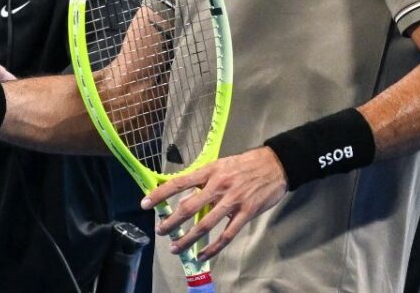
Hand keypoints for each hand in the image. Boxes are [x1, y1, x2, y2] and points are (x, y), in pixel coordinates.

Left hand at [144, 147, 287, 259]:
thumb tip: (183, 193)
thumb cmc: (245, 164)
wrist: (275, 165)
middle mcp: (218, 186)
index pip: (179, 183)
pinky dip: (213, 248)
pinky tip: (202, 255)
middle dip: (171, 222)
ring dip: (188, 238)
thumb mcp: (220, 164)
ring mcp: (233, 201)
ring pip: (205, 224)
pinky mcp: (246, 214)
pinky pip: (227, 235)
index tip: (144, 204)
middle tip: (161, 231)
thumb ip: (204, 179)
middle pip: (189, 207)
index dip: (160, 195)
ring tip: (175, 247)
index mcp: (209, 171)